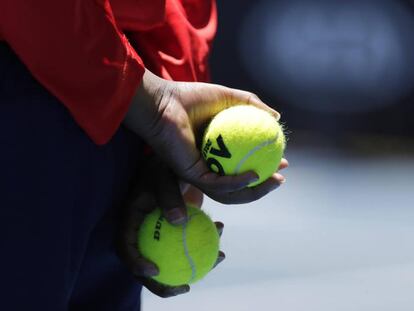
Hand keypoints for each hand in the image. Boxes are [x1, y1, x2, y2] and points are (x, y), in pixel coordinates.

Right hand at [116, 157, 224, 297]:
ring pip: (172, 256)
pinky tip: (221, 231)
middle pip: (148, 263)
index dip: (136, 264)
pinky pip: (188, 241)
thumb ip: (168, 196)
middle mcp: (143, 230)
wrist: (172, 161)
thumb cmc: (163, 166)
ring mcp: (159, 232)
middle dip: (165, 283)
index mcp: (130, 219)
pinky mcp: (175, 228)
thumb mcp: (163, 177)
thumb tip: (179, 221)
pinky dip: (204, 240)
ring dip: (194, 263)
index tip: (155, 271)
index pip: (125, 247)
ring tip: (218, 258)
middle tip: (186, 286)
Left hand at [123, 70, 287, 203]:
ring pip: (228, 192)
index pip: (242, 166)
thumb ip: (252, 105)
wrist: (162, 101)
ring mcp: (198, 172)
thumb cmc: (190, 98)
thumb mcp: (229, 98)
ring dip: (253, 191)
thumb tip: (277, 117)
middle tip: (280, 178)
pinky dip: (236, 183)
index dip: (265, 167)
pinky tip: (253, 175)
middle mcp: (207, 166)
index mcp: (215, 152)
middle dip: (261, 187)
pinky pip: (216, 184)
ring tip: (273, 181)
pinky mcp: (190, 174)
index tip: (284, 161)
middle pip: (237, 186)